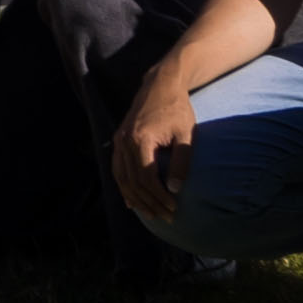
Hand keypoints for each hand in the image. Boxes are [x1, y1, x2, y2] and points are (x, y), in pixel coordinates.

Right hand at [116, 76, 195, 224]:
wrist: (160, 86)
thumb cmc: (177, 109)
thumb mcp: (185, 135)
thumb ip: (180, 162)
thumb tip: (174, 189)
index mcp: (140, 139)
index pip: (146, 177)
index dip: (159, 196)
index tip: (174, 208)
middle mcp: (124, 141)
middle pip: (133, 181)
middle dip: (150, 202)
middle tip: (167, 217)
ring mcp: (119, 140)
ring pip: (122, 178)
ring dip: (136, 198)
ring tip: (151, 213)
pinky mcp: (119, 140)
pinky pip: (117, 169)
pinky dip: (124, 186)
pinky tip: (131, 200)